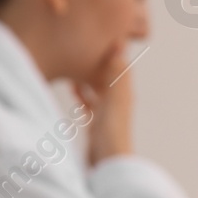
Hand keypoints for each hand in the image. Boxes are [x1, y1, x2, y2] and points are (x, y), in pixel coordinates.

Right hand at [73, 43, 134, 166]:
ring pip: (97, 88)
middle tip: (83, 48)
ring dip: (88, 77)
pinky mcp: (97, 124)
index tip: (102, 34)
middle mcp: (117, 101)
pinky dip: (83, 95)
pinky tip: (74, 92)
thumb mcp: (113, 99)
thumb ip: (115, 73)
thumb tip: (118, 44)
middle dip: (96, 62)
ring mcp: (107, 113)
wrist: (109, 163)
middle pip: (107, 75)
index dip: (112, 50)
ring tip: (75, 67)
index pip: (119, 65)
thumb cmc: (112, 133)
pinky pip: (90, 104)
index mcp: (123, 93)